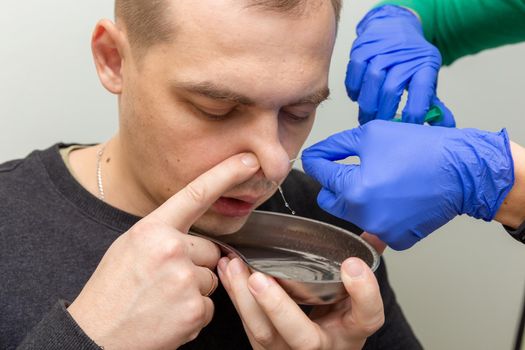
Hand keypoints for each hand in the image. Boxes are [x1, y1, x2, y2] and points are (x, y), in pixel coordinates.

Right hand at [67, 153, 260, 349]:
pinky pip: (210, 306)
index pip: (197, 194)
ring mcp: (184, 281)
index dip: (226, 174)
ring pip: (212, 278)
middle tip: (164, 280)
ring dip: (194, 290)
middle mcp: (171, 250)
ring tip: (162, 299)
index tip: (249, 160)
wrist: (95, 336)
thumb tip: (192, 232)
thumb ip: (163, 233)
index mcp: (152, 229)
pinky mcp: (193, 310)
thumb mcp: (129, 246)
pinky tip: (168, 316)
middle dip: (196, 264)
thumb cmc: (110, 292)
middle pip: (211, 249)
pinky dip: (193, 313)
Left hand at [218, 257, 383, 349]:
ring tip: (235, 266)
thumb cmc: (338, 323)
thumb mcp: (356, 302)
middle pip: (303, 337)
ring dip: (245, 299)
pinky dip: (235, 297)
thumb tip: (376, 235)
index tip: (353, 264)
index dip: (364, 293)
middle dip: (278, 307)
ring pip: (264, 334)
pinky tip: (227, 271)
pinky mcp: (266, 348)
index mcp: (352, 330)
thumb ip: (364, 268)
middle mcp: (324, 347)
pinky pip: (247, 325)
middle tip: (260, 277)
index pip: (367, 317)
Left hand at [302, 120, 513, 249]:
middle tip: (356, 169)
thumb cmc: (421, 149)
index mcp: (353, 190)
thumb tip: (314, 156)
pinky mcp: (397, 240)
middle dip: (336, 185)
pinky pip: (376, 226)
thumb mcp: (370, 135)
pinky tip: (397, 197)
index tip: (321, 156)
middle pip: (330, 201)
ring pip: (352, 214)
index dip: (319, 160)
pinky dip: (380, 213)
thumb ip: (335, 146)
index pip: (319, 174)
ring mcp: (382, 231)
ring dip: (358, 198)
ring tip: (383, 180)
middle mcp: (364, 217)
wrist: (462, 170)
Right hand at [346, 5, 453, 126]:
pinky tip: (357, 97)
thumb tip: (446, 126)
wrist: (395, 25)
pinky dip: (354, 90)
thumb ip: (433, 103)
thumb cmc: (410, 59)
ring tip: (366, 117)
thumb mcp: (426, 76)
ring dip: (366, 106)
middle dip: (382, 114)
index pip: (420, 92)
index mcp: (424, 65)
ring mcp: (381, 50)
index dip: (413, 115)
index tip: (406, 129)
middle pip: (390, 90)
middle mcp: (403, 56)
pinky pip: (355, 74)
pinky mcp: (362, 48)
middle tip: (378, 127)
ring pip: (371, 83)